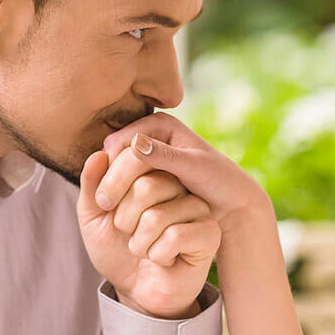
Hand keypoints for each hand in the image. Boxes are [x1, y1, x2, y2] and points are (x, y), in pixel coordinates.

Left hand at [77, 142, 219, 318]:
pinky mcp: (208, 232)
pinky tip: (165, 258)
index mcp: (153, 173)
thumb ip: (92, 185)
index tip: (106, 207)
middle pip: (146, 187)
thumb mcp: (94, 216)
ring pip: (157, 217)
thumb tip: (98, 154)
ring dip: (140, 243)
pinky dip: (158, 255)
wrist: (137, 290)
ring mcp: (197, 207)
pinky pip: (175, 237)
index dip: (110, 188)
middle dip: (125, 220)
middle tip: (130, 233)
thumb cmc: (118, 249)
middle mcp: (179, 184)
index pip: (133, 159)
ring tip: (147, 248)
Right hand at [101, 112, 274, 244]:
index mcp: (161, 123)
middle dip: (109, 178)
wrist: (230, 197)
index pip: (123, 141)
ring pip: (116, 167)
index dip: (113, 168)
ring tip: (110, 211)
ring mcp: (146, 152)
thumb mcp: (195, 167)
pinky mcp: (146, 170)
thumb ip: (167, 156)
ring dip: (112, 187)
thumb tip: (135, 144)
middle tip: (104, 205)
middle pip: (115, 152)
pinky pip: (124, 179)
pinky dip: (121, 193)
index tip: (108, 195)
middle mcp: (150, 133)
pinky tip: (121, 211)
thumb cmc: (218, 180)